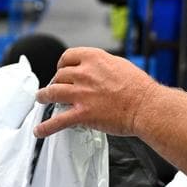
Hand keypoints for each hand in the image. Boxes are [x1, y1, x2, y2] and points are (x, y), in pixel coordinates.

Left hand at [34, 48, 159, 137]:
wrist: (146, 106)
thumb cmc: (139, 87)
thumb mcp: (120, 65)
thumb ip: (102, 65)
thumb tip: (95, 69)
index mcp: (94, 58)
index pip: (68, 56)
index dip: (62, 64)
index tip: (62, 70)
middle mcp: (84, 74)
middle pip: (59, 76)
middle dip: (55, 82)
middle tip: (55, 88)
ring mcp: (81, 94)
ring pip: (52, 93)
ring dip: (43, 96)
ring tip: (41, 99)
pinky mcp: (82, 114)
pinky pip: (58, 121)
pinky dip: (46, 127)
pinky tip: (39, 131)